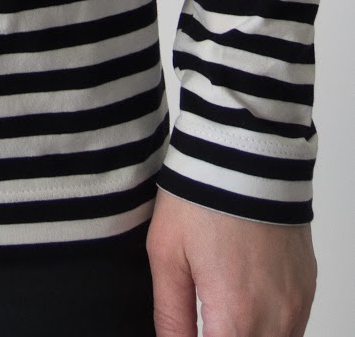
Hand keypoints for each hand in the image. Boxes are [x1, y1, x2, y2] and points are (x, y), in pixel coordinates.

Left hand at [147, 184, 316, 336]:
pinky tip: (241, 306)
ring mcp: (297, 304)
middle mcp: (276, 318)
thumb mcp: (167, 255)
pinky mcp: (306, 288)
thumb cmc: (200, 197)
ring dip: (245, 336)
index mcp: (237, 316)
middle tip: (201, 320)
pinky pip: (291, 329)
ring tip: (218, 312)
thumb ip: (171, 315)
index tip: (187, 331)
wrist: (245, 154)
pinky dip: (267, 328)